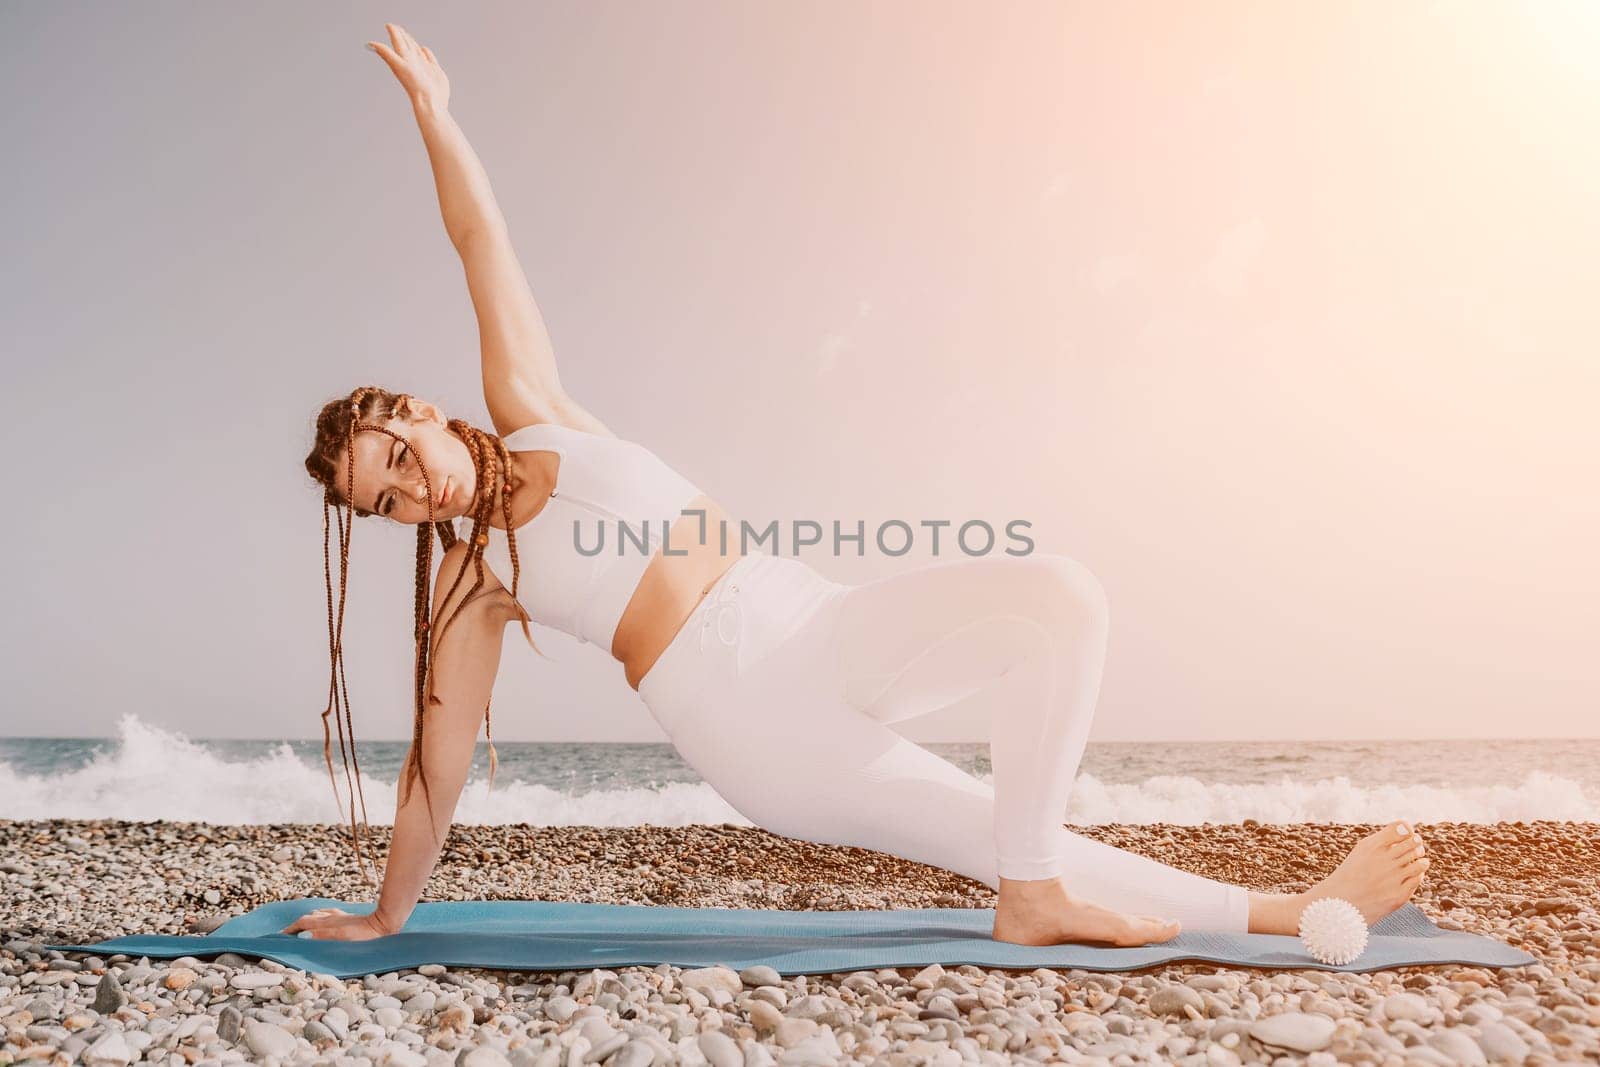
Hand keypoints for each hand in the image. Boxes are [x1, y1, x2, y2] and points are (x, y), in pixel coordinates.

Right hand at [281, 907, 395, 940]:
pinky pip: (328, 914)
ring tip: (300, 928)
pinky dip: (319, 917)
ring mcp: (339, 916)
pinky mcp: (347, 917)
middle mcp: (330, 917)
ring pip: (317, 915)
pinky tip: (323, 919)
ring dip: (306, 921)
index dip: (289, 930)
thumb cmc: (365, 934)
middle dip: (295, 926)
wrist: (384, 924)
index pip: (302, 924)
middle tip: (286, 935)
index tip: (278, 937)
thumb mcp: (342, 937)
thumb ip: (322, 935)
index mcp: (326, 922)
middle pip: (307, 919)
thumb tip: (303, 936)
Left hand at [366, 23, 449, 109]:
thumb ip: (386, 53)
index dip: (393, 33)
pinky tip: (424, 49)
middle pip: (406, 45)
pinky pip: (429, 58)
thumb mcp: (398, 65)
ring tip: (407, 36)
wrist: (430, 101)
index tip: (388, 25)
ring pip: (416, 50)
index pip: (397, 42)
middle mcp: (413, 61)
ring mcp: (423, 66)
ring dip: (412, 43)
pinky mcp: (434, 71)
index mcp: (404, 58)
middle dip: (401, 36)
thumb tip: (370, 43)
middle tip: (395, 27)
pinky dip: (426, 52)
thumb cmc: (414, 85)